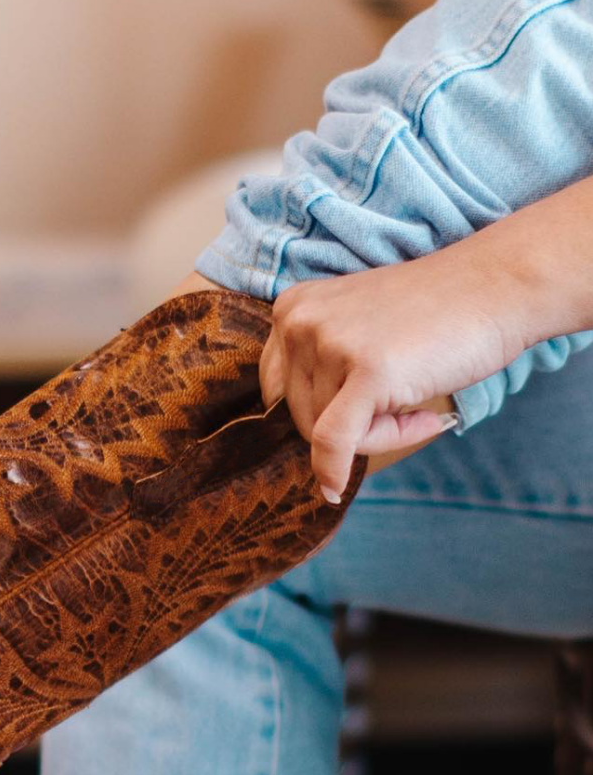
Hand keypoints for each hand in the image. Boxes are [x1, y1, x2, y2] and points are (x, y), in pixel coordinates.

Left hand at [173, 247, 530, 500]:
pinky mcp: (365, 371)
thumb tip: (303, 443)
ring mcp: (331, 343)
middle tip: (405, 406)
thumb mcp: (356, 329)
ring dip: (376, 434)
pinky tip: (338, 489)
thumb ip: (321, 368)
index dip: (317, 411)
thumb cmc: (433, 315)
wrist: (498, 285)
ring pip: (324, 434)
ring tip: (418, 403)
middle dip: (350, 426)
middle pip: (300, 416)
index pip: (276, 392)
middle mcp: (300, 322)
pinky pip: (335, 443)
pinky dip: (336, 471)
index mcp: (292, 310)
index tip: (357, 409)